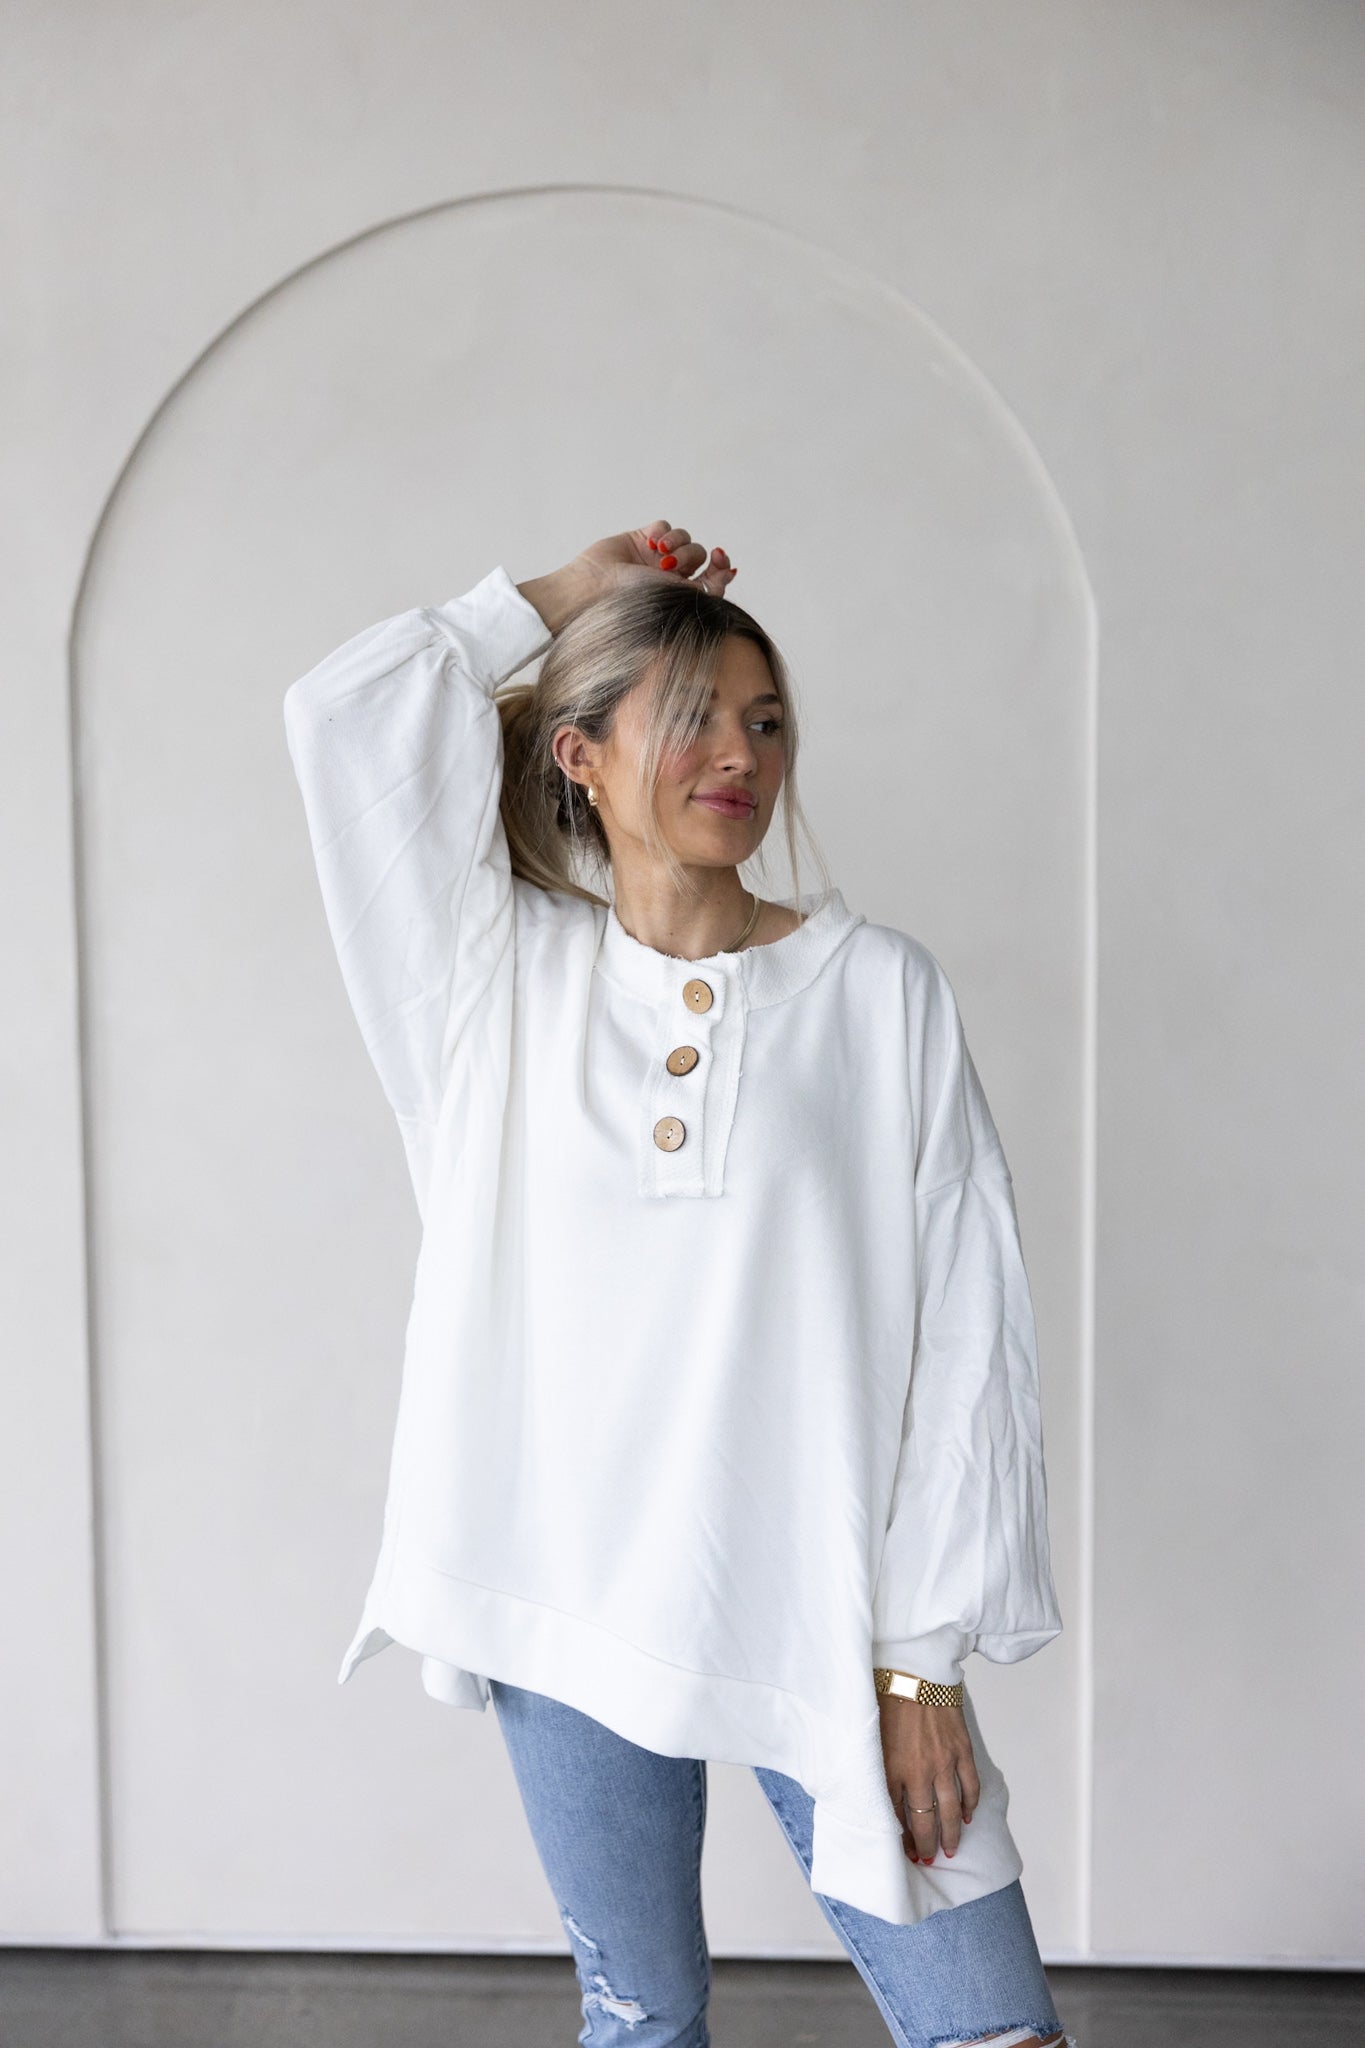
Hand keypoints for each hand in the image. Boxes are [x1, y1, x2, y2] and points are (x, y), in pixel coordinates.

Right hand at [518, 521, 736, 632]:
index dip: (722, 566)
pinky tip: (651, 545)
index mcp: (683, 596)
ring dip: (677, 543)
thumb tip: (732, 571)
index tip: (720, 559)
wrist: (595, 591)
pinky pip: (664, 526)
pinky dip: (663, 532)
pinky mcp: (640, 540)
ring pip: (684, 537)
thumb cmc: (635, 603)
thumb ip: (710, 588)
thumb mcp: (680, 600)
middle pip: (700, 553)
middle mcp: (671, 577)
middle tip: (671, 566)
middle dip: (691, 556)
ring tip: (660, 554)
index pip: (714, 577)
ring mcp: (655, 558)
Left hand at [878, 1696, 980, 1865]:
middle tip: (929, 1860)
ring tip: (950, 1850)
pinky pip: (970, 1787)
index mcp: (891, 1769)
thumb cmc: (886, 1700)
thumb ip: (877, 1769)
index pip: (897, 1817)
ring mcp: (944, 1762)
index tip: (905, 1851)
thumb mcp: (872, 1739)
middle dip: (927, 1846)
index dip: (903, 1838)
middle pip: (926, 1822)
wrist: (914, 1670)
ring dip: (951, 1835)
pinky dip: (970, 1806)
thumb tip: (878, 1797)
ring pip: (951, 1811)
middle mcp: (918, 1771)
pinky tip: (966, 1817)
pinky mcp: (962, 1750)